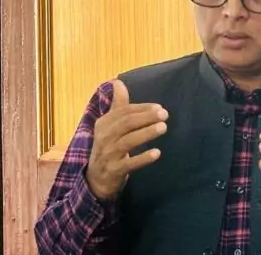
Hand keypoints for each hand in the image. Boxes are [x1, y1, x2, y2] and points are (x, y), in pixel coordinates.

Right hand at [85, 79, 167, 199]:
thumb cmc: (107, 147)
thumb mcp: (109, 126)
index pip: (123, 112)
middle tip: (164, 114)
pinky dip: (143, 158)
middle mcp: (104, 137)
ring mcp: (108, 154)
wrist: (96, 179)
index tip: (159, 107)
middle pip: (125, 124)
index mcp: (103, 123)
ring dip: (146, 133)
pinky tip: (157, 153)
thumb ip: (117, 105)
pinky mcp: (114, 170)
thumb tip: (118, 82)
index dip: (141, 108)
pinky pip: (129, 164)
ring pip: (127, 141)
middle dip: (145, 117)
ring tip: (163, 127)